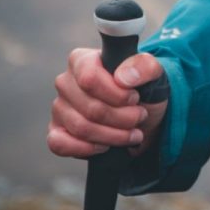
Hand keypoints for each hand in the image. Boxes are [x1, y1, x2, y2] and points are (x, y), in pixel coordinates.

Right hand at [47, 46, 168, 160]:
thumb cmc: (142, 89)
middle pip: (90, 108)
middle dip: (122, 118)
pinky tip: (106, 146)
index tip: (135, 98)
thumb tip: (123, 77)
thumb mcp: (153, 73)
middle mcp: (65, 82)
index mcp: (82, 60)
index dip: (116, 94)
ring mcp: (59, 107)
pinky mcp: (56, 131)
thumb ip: (144, 66)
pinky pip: (59, 144)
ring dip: (113, 135)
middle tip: (139, 117)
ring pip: (81, 128)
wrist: (140, 115)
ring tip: (132, 133)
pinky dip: (87, 149)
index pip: (89, 78)